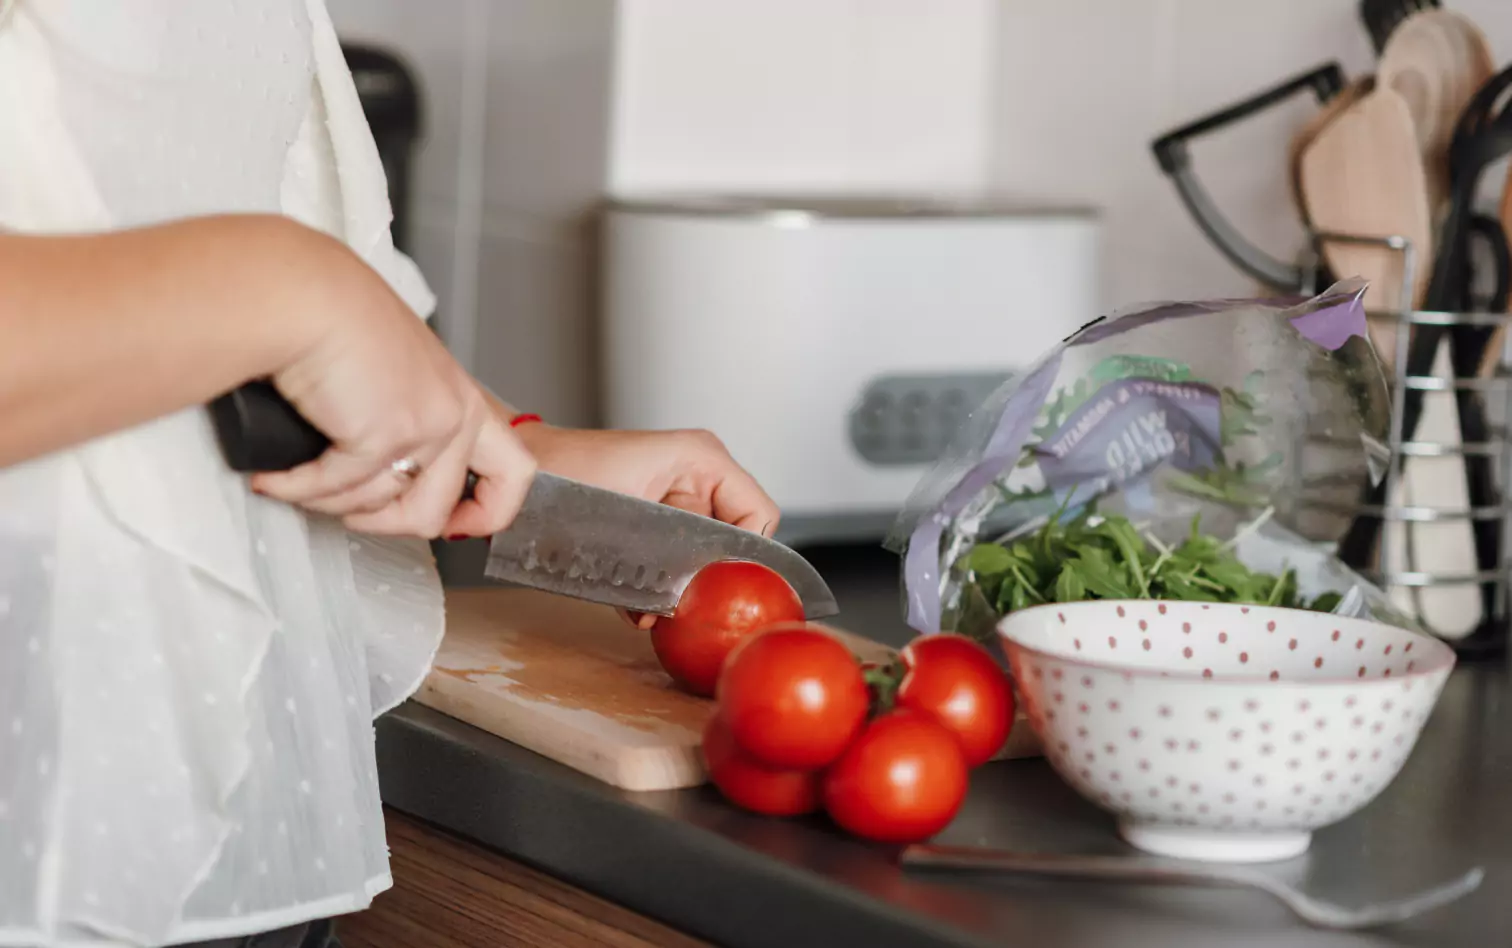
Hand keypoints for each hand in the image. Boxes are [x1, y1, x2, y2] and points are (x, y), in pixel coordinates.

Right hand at [247, 234, 535, 537]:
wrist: (303, 295)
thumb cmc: (333, 320)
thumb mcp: (394, 373)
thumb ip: (406, 417)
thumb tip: (384, 474)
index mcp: (464, 398)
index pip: (515, 473)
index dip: (488, 513)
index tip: (453, 525)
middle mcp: (456, 414)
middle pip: (434, 512)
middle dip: (380, 523)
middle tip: (343, 507)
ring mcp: (425, 428)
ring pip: (378, 508)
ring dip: (328, 501)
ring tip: (296, 475)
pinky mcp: (383, 436)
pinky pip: (334, 491)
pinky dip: (296, 489)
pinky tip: (275, 475)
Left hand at [510, 421, 780, 629]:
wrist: (521, 480)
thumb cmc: (565, 477)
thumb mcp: (631, 513)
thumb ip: (674, 553)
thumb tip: (693, 598)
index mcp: (704, 460)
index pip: (759, 515)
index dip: (750, 557)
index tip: (726, 588)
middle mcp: (698, 478)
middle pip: (735, 542)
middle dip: (711, 580)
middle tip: (688, 607)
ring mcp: (678, 502)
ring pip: (706, 559)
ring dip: (683, 591)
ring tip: (654, 611)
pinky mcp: (656, 526)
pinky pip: (677, 563)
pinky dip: (659, 590)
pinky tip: (638, 608)